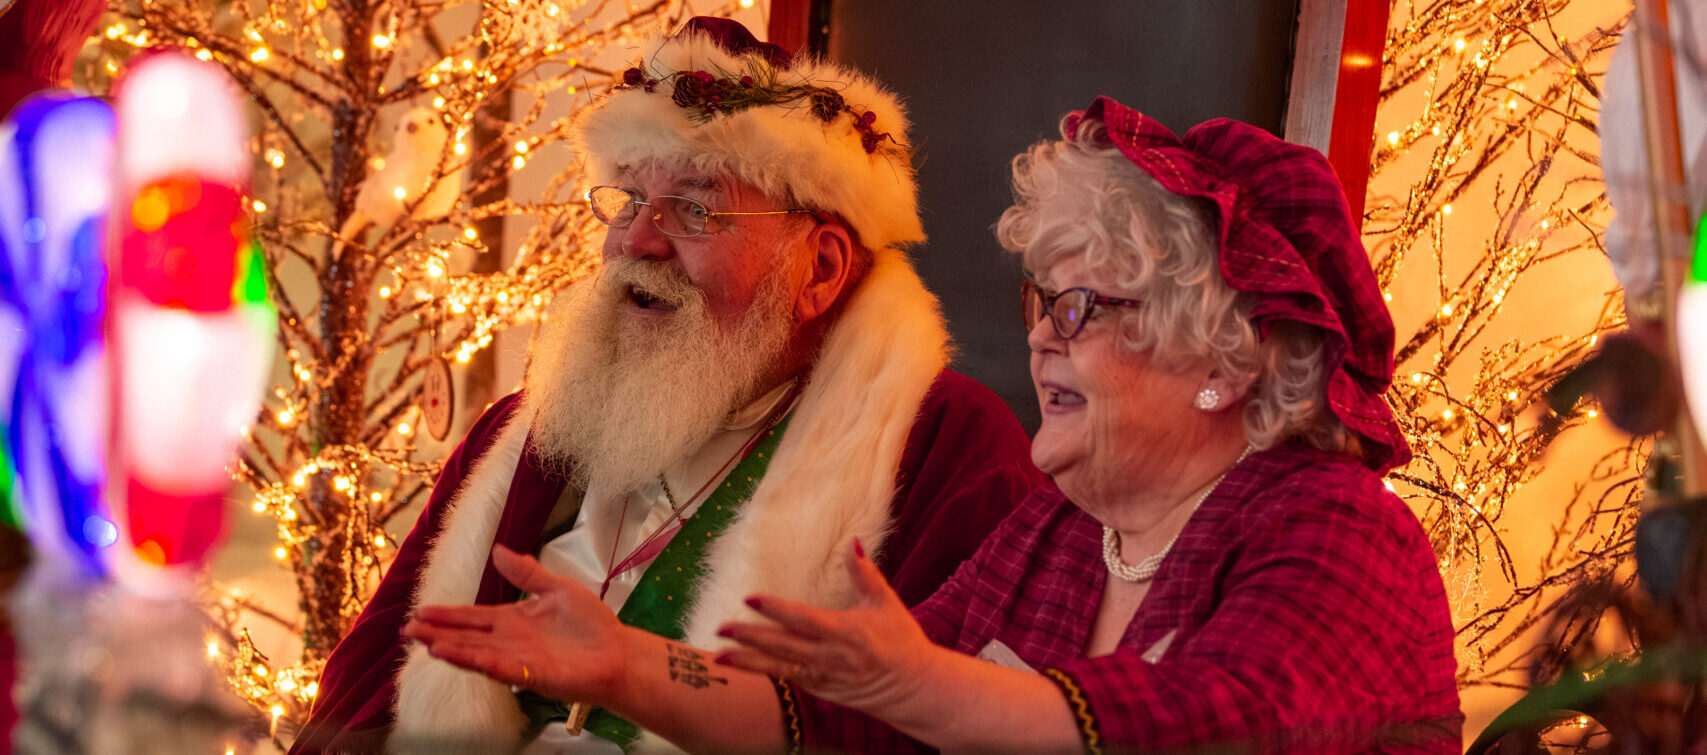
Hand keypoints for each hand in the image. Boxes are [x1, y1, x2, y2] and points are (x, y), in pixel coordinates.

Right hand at [404, 545, 628, 704]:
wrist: (617, 652)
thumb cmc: (591, 625)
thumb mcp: (557, 588)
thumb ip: (527, 573)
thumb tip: (498, 550)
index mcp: (513, 620)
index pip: (473, 616)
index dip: (447, 614)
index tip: (421, 611)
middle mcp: (509, 640)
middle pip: (465, 635)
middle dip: (436, 632)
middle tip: (407, 628)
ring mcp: (516, 658)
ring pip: (474, 651)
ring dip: (448, 646)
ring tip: (422, 639)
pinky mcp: (528, 673)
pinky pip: (496, 666)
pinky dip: (473, 659)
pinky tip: (452, 653)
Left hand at [713, 540, 938, 714]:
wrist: (914, 687)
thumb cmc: (900, 639)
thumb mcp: (884, 603)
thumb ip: (864, 573)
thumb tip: (853, 541)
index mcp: (846, 633)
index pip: (804, 620)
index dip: (776, 610)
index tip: (750, 599)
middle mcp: (830, 658)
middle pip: (783, 647)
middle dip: (750, 638)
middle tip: (721, 629)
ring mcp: (823, 678)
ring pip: (779, 669)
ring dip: (747, 663)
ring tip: (718, 656)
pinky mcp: (819, 690)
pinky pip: (786, 680)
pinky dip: (762, 673)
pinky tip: (738, 666)